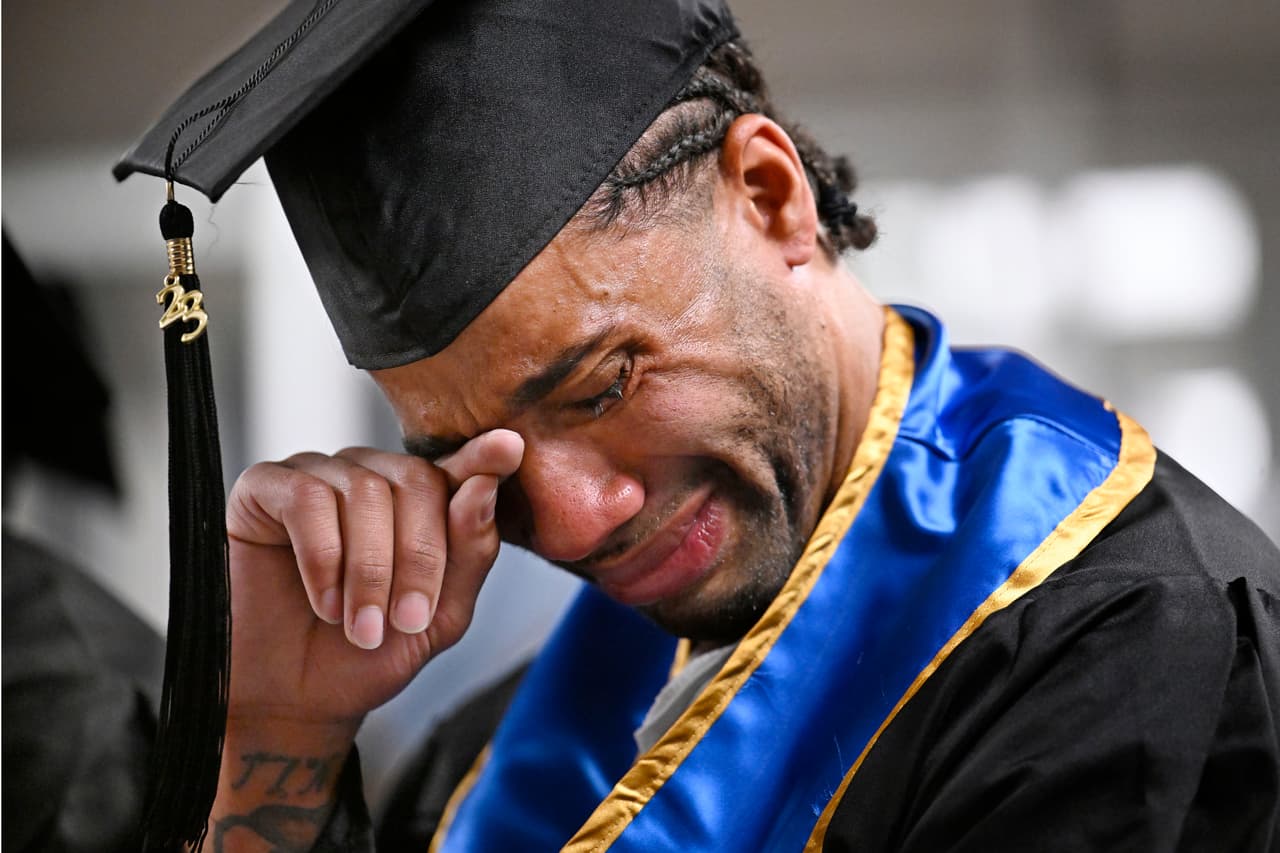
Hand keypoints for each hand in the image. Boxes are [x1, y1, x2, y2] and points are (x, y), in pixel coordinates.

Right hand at [223, 429, 523, 728]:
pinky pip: (307, 499)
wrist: (297, 701)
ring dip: (369, 571)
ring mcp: (317, 475)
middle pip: (416, 481)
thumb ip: (469, 552)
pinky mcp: (264, 488)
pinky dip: (323, 557)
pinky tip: (325, 603)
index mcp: (419, 499)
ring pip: (364, 492)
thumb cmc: (369, 655)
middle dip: (418, 559)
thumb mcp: (440, 615)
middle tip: (405, 622)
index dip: (482, 458)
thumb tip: (482, 487)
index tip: (510, 449)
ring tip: (362, 628)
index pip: (458, 469)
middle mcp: (370, 475)